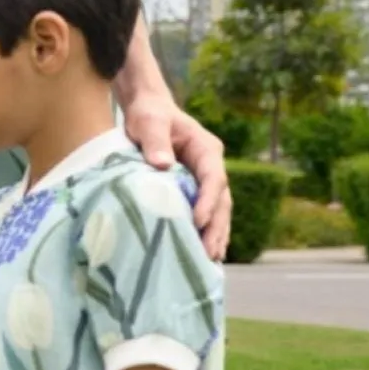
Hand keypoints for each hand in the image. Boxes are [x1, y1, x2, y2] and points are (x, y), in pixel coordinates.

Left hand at [121, 94, 231, 262]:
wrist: (147, 110)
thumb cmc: (149, 114)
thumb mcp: (149, 121)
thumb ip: (154, 140)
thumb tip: (162, 164)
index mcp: (205, 149)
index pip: (213, 178)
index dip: (208, 200)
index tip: (198, 221)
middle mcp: (210, 166)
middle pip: (221, 200)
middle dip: (216, 226)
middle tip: (210, 252)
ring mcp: (204, 179)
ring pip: (217, 210)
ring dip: (215, 234)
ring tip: (211, 259)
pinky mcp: (193, 190)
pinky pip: (204, 213)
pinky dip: (206, 232)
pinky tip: (203, 254)